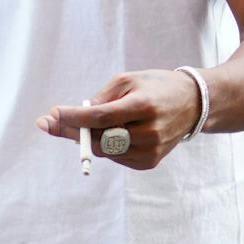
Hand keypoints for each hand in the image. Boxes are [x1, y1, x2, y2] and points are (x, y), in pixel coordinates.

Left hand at [36, 69, 200, 170]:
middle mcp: (148, 131)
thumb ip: (101, 97)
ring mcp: (150, 150)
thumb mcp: (128, 80)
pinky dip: (107, 146)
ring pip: (105, 151)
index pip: (100, 117)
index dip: (73, 118)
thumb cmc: (154, 87)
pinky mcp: (149, 163)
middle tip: (51, 122)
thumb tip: (74, 118)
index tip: (51, 114)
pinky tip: (112, 133)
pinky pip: (117, 157)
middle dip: (73, 132)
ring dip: (89, 139)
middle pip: (99, 139)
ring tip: (84, 125)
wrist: (192, 104)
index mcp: (143, 106)